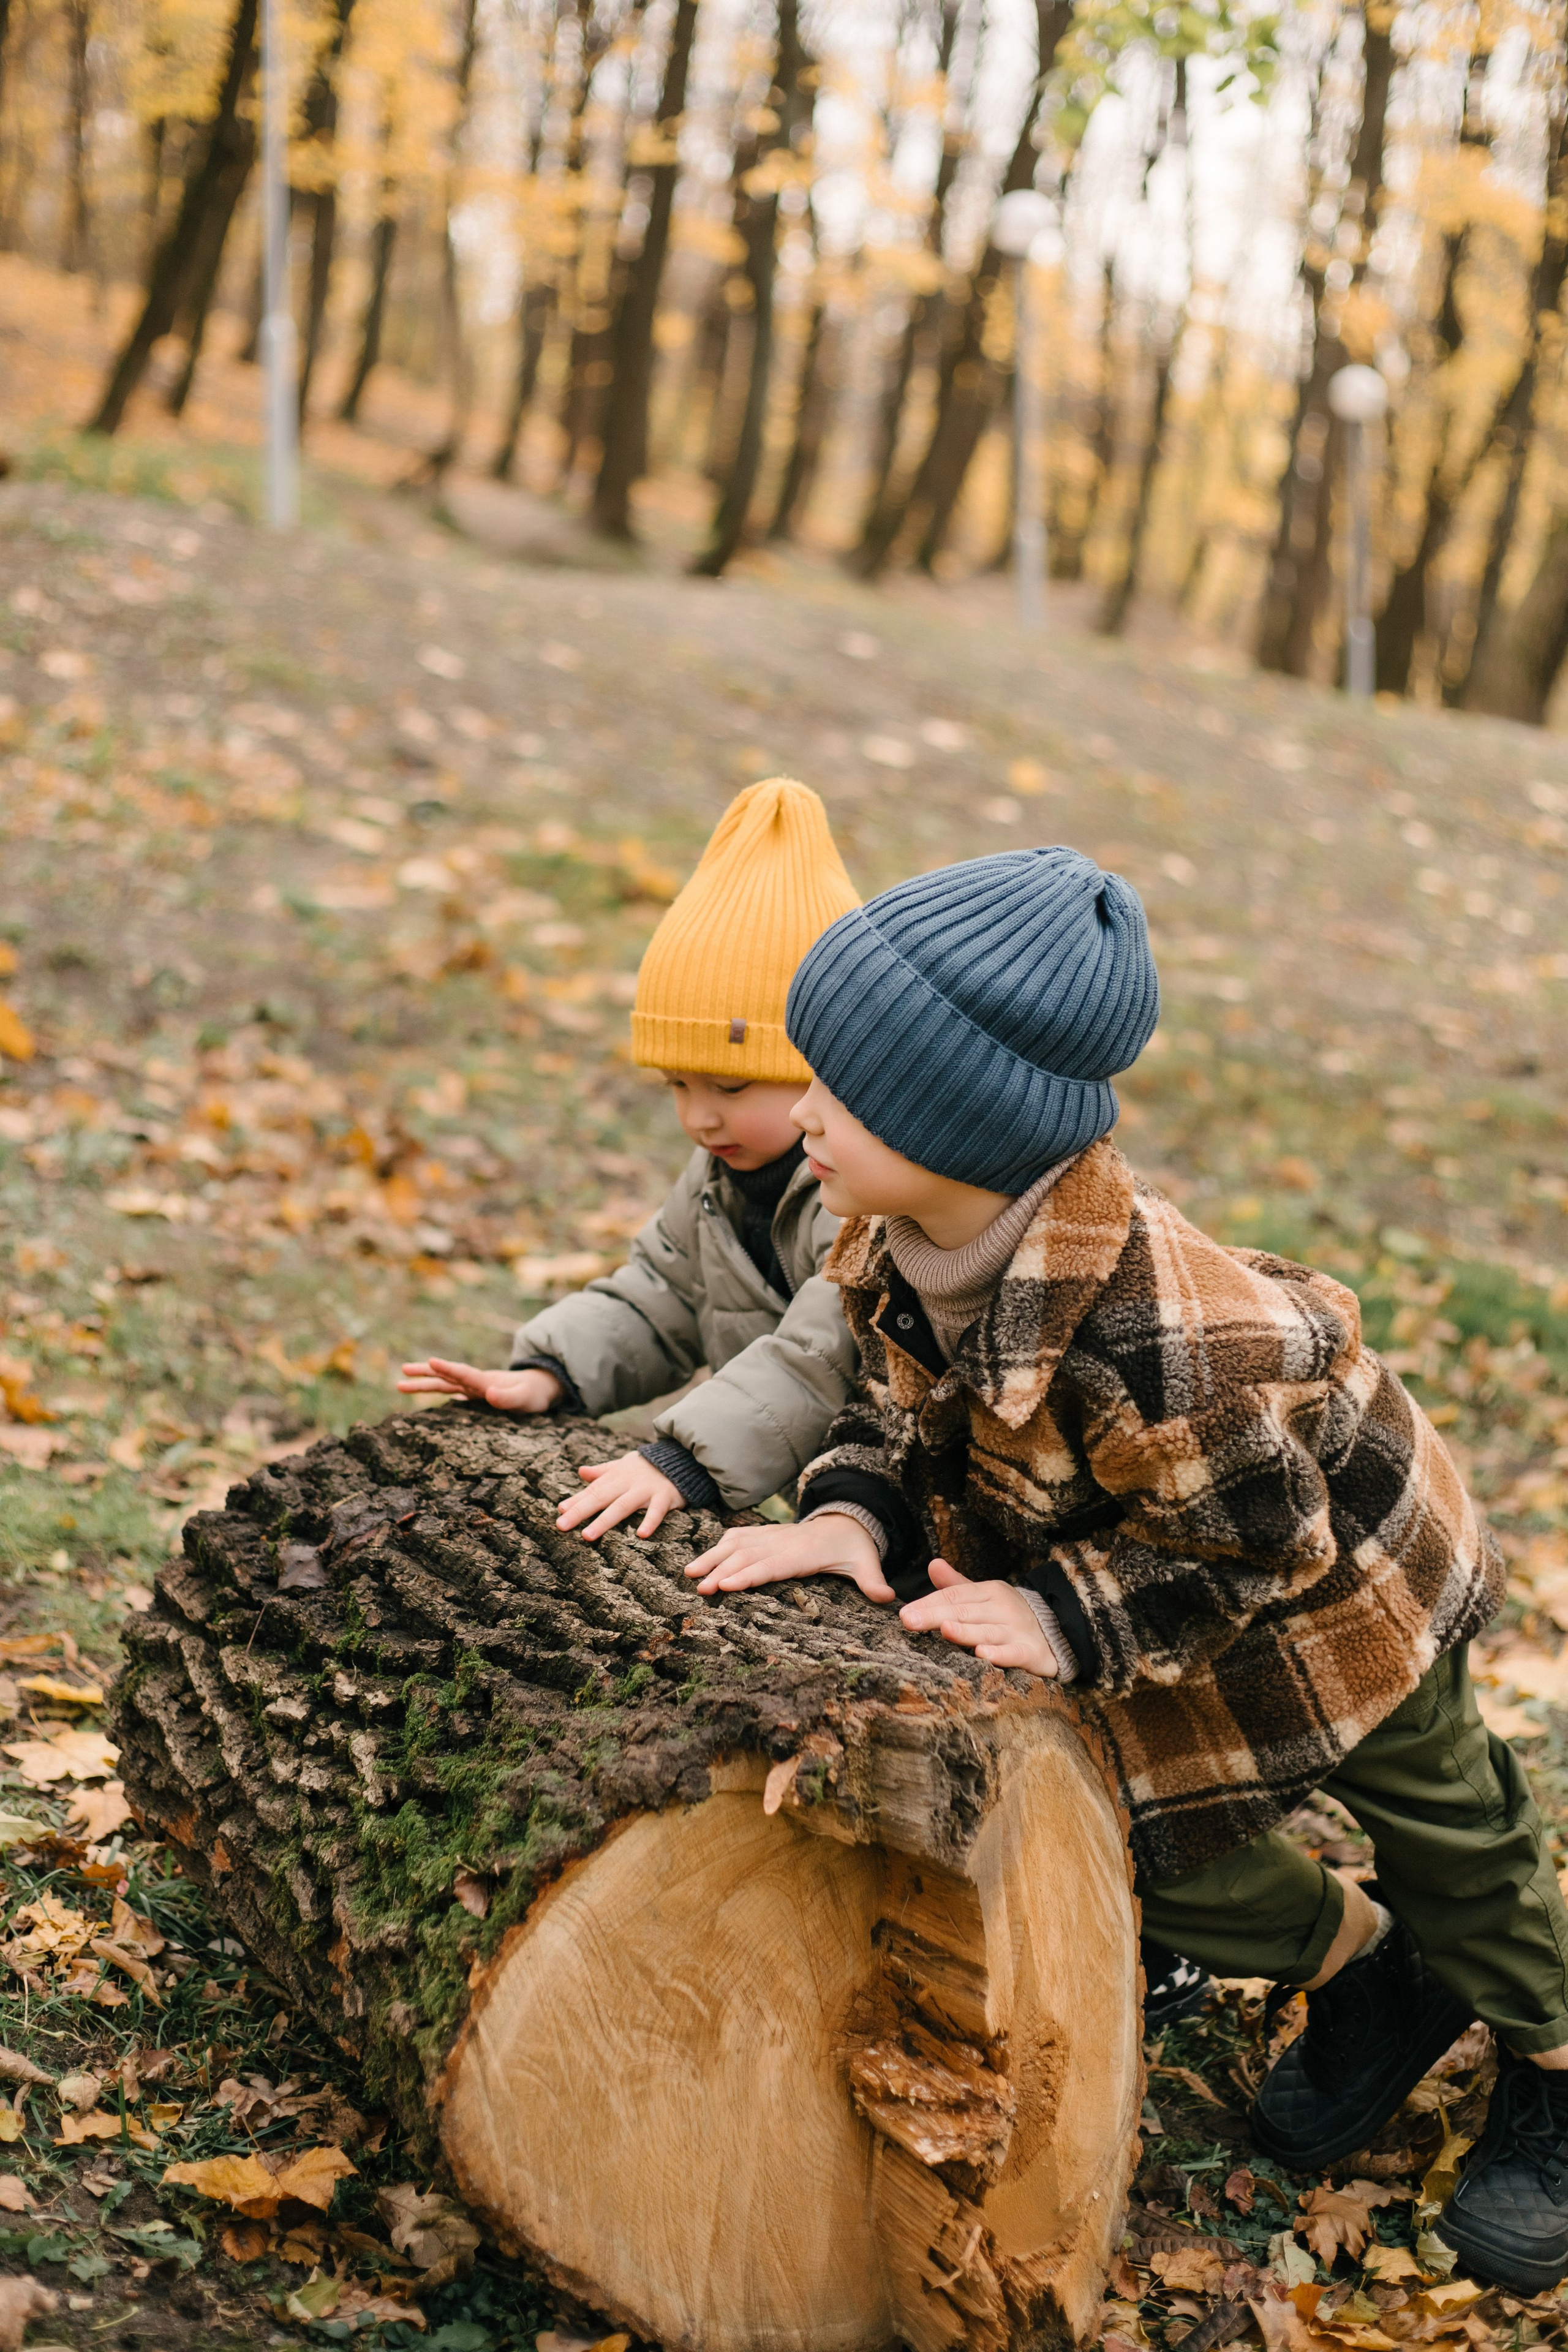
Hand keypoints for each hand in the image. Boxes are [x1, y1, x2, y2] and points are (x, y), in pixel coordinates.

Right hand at [396, 1359, 562, 1413]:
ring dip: (424, 1383)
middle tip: (402, 1371)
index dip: (448, 1368)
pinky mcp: (475, 1393)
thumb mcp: (526, 1399)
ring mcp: (474, 1387)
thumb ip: (510, 1398)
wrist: (541, 1388)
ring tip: (400, 1384)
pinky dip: (435, 1389)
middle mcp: (477, 1382)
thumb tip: (491, 1394)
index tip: (431, 1361)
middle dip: (425, 1373)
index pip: (464, 1374)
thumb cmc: (534, 1395)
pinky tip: (422, 1391)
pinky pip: (450, 1390)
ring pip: (444, 1383)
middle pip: (447, 1375)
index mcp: (487, 1381)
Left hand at [555, 1453, 685, 1542]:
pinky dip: (650, 1521)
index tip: (559, 1511)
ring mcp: (646, 1490)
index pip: (592, 1490)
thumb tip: (580, 1471)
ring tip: (588, 1535)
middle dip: (580, 1511)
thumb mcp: (622, 1465)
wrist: (680, 1458)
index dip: (576, 1500)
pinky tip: (641, 1535)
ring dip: (605, 1521)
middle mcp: (627, 1483)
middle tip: (562, 1526)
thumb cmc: (646, 1467)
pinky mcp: (665, 1497)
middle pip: (601, 1497)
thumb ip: (601, 1472)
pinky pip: (657, 1511)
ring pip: (622, 1506)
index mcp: (616, 1476)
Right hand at [685, 1514, 893, 1601]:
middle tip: (699, 1588)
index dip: (748, 1575)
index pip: (771, 1565)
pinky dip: (720, 1545)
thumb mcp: (867, 1564)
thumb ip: (874, 1581)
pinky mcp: (765, 1534)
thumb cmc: (853, 1549)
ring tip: (689, 1574)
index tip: (725, 1585)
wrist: (846, 1522)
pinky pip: (738, 1536)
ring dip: (713, 1558)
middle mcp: (783, 1542)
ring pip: (737, 1545)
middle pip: (747, 1557)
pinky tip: (704, 1558)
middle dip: (721, 1571)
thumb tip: (889, 1597)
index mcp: (803, 1553)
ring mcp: (771, 1535)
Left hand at [898, 1559, 1056, 1675]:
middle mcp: (1003, 1608)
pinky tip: (983, 1654)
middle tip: (909, 1621)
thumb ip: (957, 1585)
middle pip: (965, 1612)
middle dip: (935, 1615)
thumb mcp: (984, 1597)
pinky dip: (1000, 1653)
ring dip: (965, 1631)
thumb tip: (932, 1564)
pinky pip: (1014, 1653)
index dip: (929, 1603)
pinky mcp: (1031, 1652)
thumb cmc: (1008, 1617)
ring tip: (944, 1629)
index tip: (904, 1613)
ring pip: (987, 1631)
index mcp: (989, 1592)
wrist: (1057, 1632)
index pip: (954, 1596)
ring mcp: (1018, 1630)